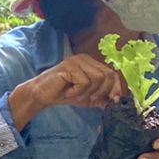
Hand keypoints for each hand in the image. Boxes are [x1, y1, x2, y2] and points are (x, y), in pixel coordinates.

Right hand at [10, 56, 125, 128]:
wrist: (42, 96)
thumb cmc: (64, 94)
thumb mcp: (87, 98)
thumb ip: (101, 97)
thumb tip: (117, 100)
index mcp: (91, 63)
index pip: (111, 73)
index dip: (116, 87)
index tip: (114, 100)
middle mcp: (85, 59)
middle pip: (107, 75)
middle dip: (101, 92)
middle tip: (88, 98)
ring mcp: (77, 61)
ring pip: (97, 79)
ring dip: (88, 92)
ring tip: (75, 93)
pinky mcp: (69, 66)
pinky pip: (84, 82)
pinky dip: (77, 92)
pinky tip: (68, 91)